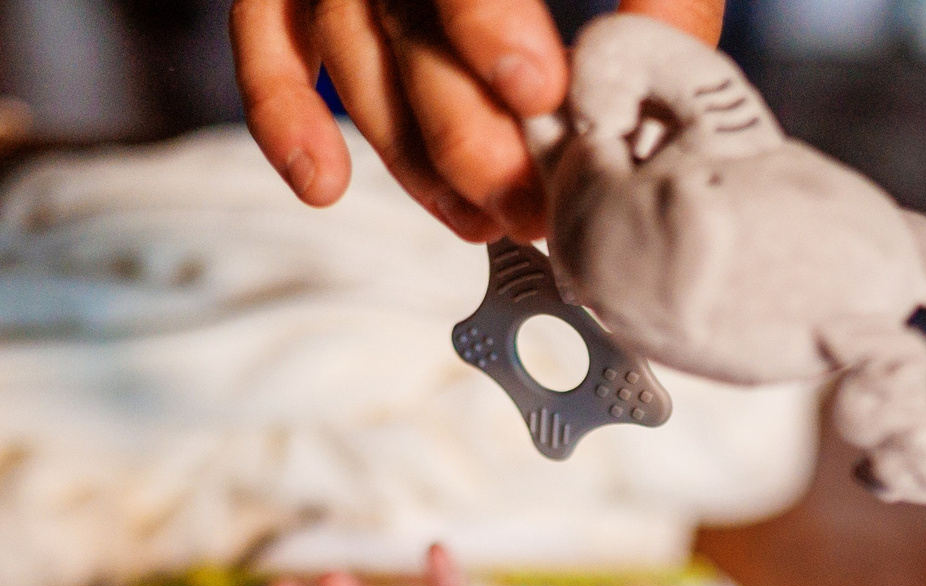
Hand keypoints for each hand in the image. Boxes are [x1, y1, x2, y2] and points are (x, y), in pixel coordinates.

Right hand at [229, 0, 723, 241]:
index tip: (539, 91)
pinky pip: (263, 35)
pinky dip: (283, 111)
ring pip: (350, 53)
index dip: (487, 23)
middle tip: (528, 204)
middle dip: (463, 131)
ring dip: (408, 155)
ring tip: (482, 223)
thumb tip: (662, 66)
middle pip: (404, 26)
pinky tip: (325, 185)